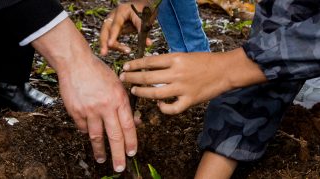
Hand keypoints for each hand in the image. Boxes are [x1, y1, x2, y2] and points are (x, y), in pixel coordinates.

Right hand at [32, 18, 136, 171]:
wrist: (76, 63)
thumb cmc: (98, 71)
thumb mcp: (118, 85)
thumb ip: (126, 104)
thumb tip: (134, 122)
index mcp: (119, 99)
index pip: (128, 127)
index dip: (131, 142)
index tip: (132, 153)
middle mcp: (105, 107)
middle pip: (114, 136)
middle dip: (118, 155)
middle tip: (120, 167)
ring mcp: (89, 110)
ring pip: (96, 136)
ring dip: (99, 150)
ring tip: (101, 159)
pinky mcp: (76, 112)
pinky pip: (82, 128)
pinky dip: (86, 132)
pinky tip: (88, 135)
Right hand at [100, 1, 152, 55]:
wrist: (143, 5)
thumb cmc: (144, 10)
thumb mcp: (144, 19)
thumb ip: (144, 32)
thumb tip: (148, 44)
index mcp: (121, 11)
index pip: (115, 25)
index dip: (113, 35)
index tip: (110, 44)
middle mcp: (114, 15)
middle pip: (105, 29)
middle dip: (103, 41)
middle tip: (103, 53)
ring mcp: (113, 21)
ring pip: (106, 34)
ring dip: (108, 44)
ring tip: (106, 53)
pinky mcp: (114, 27)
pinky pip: (111, 36)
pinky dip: (113, 43)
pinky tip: (116, 50)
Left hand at [120, 48, 266, 113]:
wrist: (224, 70)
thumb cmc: (204, 61)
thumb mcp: (184, 56)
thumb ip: (168, 62)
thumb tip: (149, 67)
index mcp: (176, 59)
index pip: (149, 61)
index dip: (134, 65)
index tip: (125, 67)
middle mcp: (177, 73)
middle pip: (148, 77)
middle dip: (132, 78)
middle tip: (123, 78)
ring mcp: (183, 88)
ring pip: (155, 93)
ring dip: (142, 92)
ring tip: (134, 91)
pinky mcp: (190, 100)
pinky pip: (172, 108)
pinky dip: (164, 108)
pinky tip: (159, 105)